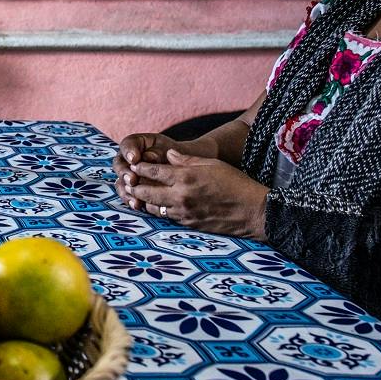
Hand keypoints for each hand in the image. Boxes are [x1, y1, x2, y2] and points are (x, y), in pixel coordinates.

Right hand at [110, 132, 187, 207]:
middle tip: (132, 180)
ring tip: (133, 196)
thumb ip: (158, 153)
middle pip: (119, 164)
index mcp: (136, 144)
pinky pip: (127, 194)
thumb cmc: (174, 157)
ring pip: (120, 182)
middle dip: (124, 173)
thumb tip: (148, 157)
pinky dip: (131, 200)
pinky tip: (136, 204)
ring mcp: (128, 175)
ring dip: (125, 190)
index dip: (128, 152)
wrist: (181, 170)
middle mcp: (127, 159)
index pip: (127, 145)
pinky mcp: (131, 189)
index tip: (134, 159)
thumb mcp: (169, 151)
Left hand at [125, 149, 269, 239]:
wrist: (253, 211)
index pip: (154, 171)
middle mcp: (181, 196)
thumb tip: (168, 155)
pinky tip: (154, 206)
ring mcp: (183, 212)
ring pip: (152, 207)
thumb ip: (186, 160)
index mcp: (186, 177)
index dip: (140, 167)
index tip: (132, 164)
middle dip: (134, 185)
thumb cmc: (236, 183)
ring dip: (142, 200)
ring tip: (135, 195)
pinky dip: (157, 211)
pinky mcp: (188, 224)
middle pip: (146, 191)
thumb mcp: (212, 164)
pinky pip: (166, 217)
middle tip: (126, 181)